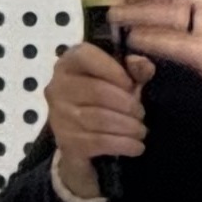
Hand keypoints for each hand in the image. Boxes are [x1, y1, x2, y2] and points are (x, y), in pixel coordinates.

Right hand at [44, 40, 150, 199]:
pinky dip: (123, 144)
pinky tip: (136, 146)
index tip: (131, 84)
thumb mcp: (122, 81)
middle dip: (127, 104)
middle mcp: (57, 87)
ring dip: (128, 126)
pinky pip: (99, 141)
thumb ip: (134, 69)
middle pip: (97, 91)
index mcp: (68, 64)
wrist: (84, 142)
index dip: (112, 69)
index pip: (84, 56)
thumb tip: (144, 65)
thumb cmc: (104, 102)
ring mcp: (58, 116)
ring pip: (100, 118)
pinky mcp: (65, 141)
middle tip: (141, 113)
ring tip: (140, 130)